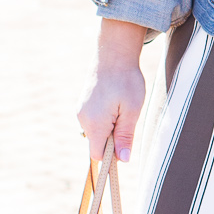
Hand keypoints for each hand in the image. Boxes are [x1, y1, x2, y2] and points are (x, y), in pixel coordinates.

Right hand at [77, 18, 150, 165]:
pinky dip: (105, 118)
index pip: (98, 155)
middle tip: (127, 118)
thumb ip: (125, 136)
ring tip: (121, 106)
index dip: (112, 156)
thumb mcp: (132, 110)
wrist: (113, 53)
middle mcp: (83, 119)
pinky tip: (114, 101)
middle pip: (97, 144)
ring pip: (96, 132)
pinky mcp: (83, 104)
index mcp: (94, 124)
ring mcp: (81, 111)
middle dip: (112, 139)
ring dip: (110, 127)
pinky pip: (94, 120)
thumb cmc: (126, 80)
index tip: (125, 143)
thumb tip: (123, 160)